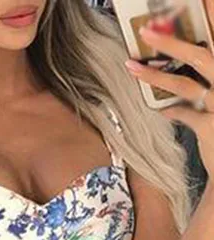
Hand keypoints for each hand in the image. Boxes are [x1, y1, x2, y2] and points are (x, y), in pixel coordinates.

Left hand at [124, 4, 213, 173]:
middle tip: (148, 29)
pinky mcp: (211, 128)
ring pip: (185, 85)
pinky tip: (161, 109)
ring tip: (131, 66)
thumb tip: (186, 67)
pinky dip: (171, 111)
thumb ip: (207, 81)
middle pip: (203, 54)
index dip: (209, 14)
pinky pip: (184, 115)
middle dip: (173, 42)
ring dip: (155, 76)